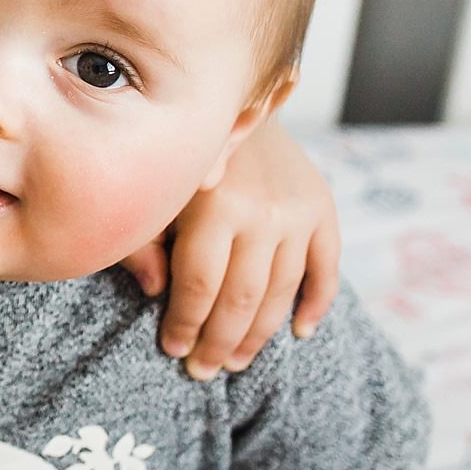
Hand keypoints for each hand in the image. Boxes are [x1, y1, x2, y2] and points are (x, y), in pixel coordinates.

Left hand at [122, 115, 339, 379]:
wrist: (234, 97)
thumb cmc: (177, 154)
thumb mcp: (150, 191)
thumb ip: (143, 240)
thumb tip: (154, 292)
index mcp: (213, 204)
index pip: (198, 286)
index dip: (184, 325)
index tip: (172, 351)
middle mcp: (263, 210)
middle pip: (242, 299)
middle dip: (219, 343)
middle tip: (202, 372)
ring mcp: (298, 212)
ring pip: (282, 293)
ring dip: (260, 336)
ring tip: (235, 362)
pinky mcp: (323, 208)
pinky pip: (327, 269)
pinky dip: (316, 305)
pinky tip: (299, 333)